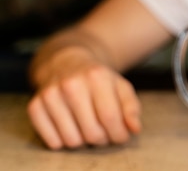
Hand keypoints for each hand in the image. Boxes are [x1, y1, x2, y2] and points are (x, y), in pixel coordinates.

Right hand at [27, 49, 141, 149]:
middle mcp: (71, 84)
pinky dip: (64, 141)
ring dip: (84, 141)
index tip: (121, 136)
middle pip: (92, 132)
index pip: (110, 118)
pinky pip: (52, 141)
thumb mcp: (120, 86)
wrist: (66, 63)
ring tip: (88, 127)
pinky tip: (71, 127)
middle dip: (103, 139)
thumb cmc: (97, 79)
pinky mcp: (35, 106)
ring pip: (72, 140)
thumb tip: (134, 129)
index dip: (119, 134)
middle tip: (105, 133)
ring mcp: (51, 95)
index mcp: (97, 77)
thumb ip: (131, 107)